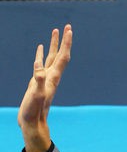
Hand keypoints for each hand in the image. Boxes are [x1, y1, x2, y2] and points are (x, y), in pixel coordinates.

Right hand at [18, 25, 72, 151]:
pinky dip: (41, 54)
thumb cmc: (34, 112)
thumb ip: (38, 82)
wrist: (33, 124)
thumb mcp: (35, 96)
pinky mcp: (38, 82)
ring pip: (51, 58)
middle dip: (63, 40)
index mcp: (53, 78)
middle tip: (66, 26)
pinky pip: (42, 64)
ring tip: (54, 31)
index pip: (62, 58)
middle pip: (60, 55)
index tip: (69, 30)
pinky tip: (39, 49)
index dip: (66, 44)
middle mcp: (52, 77)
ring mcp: (45, 79)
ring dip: (54, 44)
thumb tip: (39, 68)